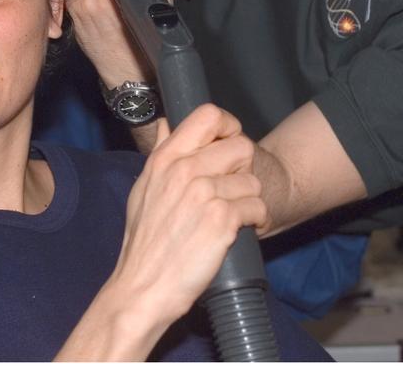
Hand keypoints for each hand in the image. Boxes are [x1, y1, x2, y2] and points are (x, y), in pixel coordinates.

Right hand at [109, 104, 266, 326]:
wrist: (144, 287)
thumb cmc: (145, 243)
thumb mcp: (143, 190)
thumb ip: (160, 154)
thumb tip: (166, 124)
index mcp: (165, 159)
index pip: (208, 115)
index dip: (228, 127)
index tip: (228, 145)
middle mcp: (185, 170)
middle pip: (241, 146)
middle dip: (243, 169)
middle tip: (231, 190)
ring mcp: (204, 194)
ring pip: (253, 180)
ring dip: (248, 200)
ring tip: (231, 217)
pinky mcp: (222, 220)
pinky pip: (258, 207)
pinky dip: (255, 221)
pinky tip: (237, 230)